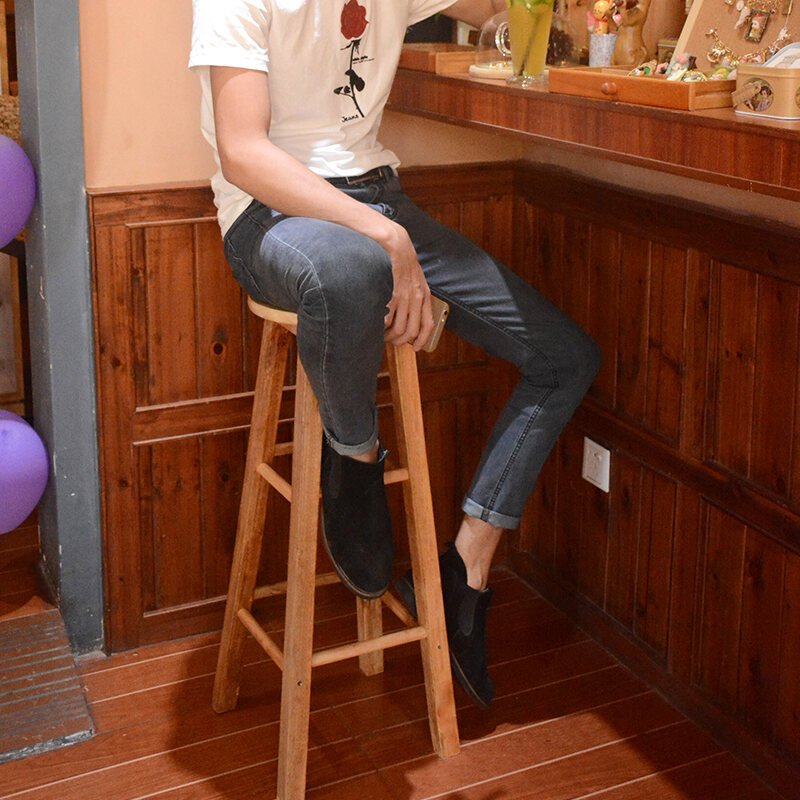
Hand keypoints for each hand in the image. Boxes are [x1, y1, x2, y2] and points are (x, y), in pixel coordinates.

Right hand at [380, 223, 433, 350]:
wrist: (395, 244)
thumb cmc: (402, 261)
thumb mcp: (415, 279)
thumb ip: (415, 296)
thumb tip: (408, 315)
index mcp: (425, 295)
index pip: (428, 325)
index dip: (422, 340)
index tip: (415, 347)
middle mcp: (416, 299)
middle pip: (410, 331)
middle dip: (401, 341)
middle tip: (392, 342)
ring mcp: (404, 298)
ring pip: (397, 329)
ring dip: (389, 336)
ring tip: (383, 335)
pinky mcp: (391, 295)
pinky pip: (386, 320)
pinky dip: (381, 327)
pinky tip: (377, 325)